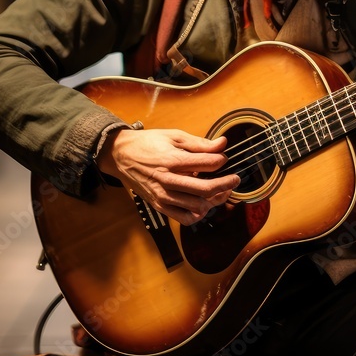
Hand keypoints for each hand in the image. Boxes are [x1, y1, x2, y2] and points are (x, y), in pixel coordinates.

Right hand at [97, 128, 239, 225]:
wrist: (121, 156)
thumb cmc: (148, 144)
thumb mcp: (174, 136)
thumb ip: (200, 143)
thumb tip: (223, 144)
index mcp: (173, 160)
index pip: (207, 163)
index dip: (222, 160)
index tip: (225, 158)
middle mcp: (168, 180)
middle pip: (206, 189)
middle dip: (226, 184)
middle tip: (235, 179)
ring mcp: (163, 196)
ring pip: (198, 206)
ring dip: (215, 200)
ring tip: (221, 191)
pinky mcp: (160, 206)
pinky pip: (184, 218)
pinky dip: (198, 214)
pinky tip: (203, 204)